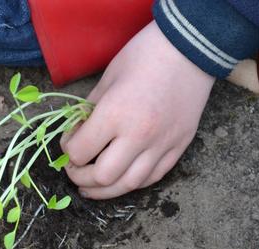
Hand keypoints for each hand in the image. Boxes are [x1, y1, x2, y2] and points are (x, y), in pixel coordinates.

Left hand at [60, 21, 214, 198]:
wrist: (191, 48)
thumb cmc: (144, 56)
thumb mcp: (106, 80)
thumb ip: (89, 112)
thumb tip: (76, 136)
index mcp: (115, 114)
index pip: (80, 152)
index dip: (67, 152)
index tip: (68, 143)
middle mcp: (139, 135)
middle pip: (102, 177)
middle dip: (81, 178)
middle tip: (74, 171)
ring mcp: (162, 144)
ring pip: (128, 185)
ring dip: (105, 190)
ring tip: (91, 187)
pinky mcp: (179, 147)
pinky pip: (152, 178)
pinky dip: (132, 183)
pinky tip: (120, 179)